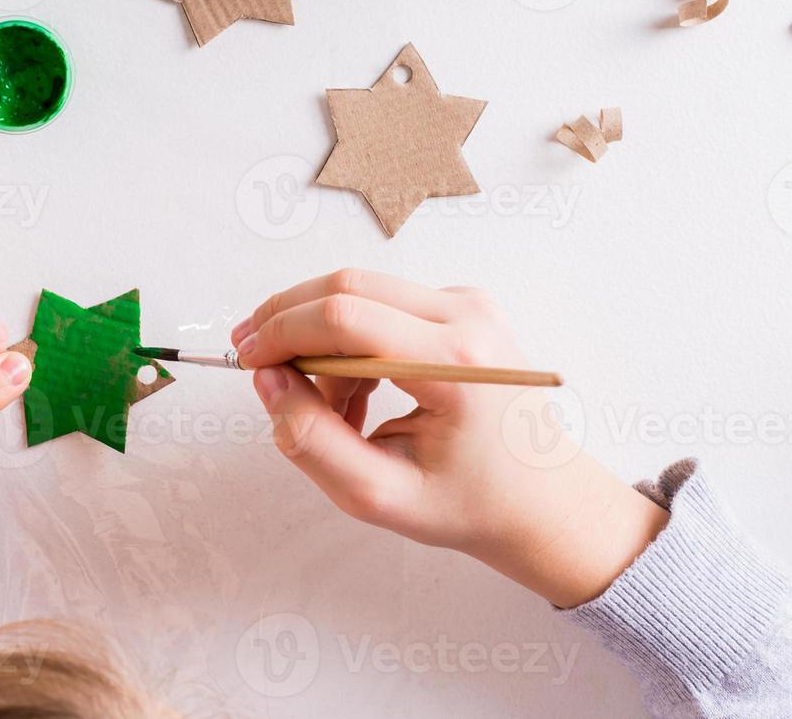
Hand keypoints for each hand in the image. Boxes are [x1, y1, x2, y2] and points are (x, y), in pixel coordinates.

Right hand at [234, 269, 667, 607]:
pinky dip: (349, 342)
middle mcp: (469, 317)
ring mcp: (470, 304)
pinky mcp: (463, 305)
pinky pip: (381, 303)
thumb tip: (267, 380)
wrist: (544, 499)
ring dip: (321, 341)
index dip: (281, 331)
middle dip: (288, 323)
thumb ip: (310, 440)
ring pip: (358, 292)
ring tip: (327, 409)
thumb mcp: (378, 495)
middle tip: (256, 365)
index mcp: (457, 365)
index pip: (344, 317)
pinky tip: (355, 395)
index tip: (246, 361)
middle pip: (346, 286)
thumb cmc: (468, 504)